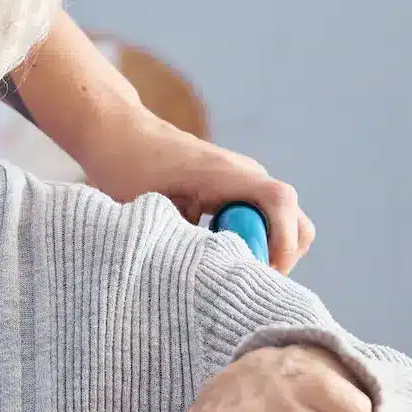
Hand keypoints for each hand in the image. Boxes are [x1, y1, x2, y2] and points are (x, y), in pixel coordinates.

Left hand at [76, 110, 313, 272]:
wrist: (117, 129)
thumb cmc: (127, 163)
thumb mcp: (147, 205)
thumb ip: (180, 238)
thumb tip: (207, 274)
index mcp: (226, 174)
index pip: (279, 202)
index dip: (281, 242)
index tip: (264, 274)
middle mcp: (244, 175)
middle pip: (293, 219)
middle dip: (281, 256)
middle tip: (247, 282)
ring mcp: (241, 181)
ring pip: (278, 222)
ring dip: (264, 249)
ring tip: (229, 271)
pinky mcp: (230, 189)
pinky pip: (258, 219)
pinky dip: (250, 241)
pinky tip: (216, 256)